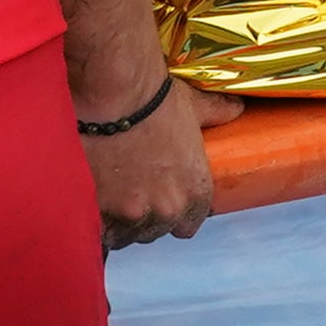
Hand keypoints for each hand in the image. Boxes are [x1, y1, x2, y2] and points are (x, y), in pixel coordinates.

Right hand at [87, 76, 222, 250]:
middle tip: (128, 193)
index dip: (173, 214)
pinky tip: (89, 200)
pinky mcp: (99, 209)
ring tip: (106, 197)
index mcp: (195, 189)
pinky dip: (94, 218)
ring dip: (117, 221)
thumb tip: (236, 108)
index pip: (188, 225)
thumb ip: (216, 113)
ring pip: (124, 234)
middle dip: (143, 217)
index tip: (159, 202)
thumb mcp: (194, 105)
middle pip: (154, 231)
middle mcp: (167, 208)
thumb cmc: (153, 96)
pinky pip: (98, 229)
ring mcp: (132, 212)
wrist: (113, 91)